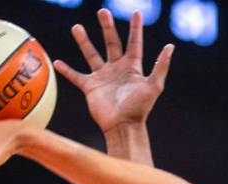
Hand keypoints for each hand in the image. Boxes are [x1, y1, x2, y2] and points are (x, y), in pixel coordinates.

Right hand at [53, 9, 173, 133]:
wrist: (123, 126)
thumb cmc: (139, 108)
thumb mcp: (154, 86)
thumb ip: (161, 66)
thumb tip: (170, 46)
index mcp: (132, 67)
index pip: (134, 43)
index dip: (136, 28)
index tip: (137, 12)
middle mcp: (117, 69)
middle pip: (111, 43)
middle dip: (107, 27)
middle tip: (102, 11)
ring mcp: (103, 77)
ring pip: (91, 54)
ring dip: (84, 41)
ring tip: (76, 27)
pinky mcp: (90, 87)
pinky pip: (76, 76)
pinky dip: (66, 70)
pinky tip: (57, 62)